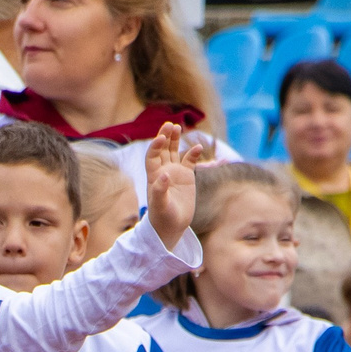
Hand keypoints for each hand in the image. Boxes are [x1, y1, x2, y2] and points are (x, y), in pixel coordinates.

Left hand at [143, 122, 199, 249]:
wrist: (171, 226)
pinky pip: (190, 161)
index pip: (152, 156)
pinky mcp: (187, 177)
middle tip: (169, 124)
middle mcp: (163, 171)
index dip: (156, 146)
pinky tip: (198, 147)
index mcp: (154, 176)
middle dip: (165, 137)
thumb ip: (160, 191)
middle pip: (162, 149)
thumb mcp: (160, 206)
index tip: (161, 137)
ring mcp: (175, 172)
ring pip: (174, 151)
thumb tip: (164, 175)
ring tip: (178, 127)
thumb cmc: (162, 217)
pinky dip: (193, 153)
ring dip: (175, 140)